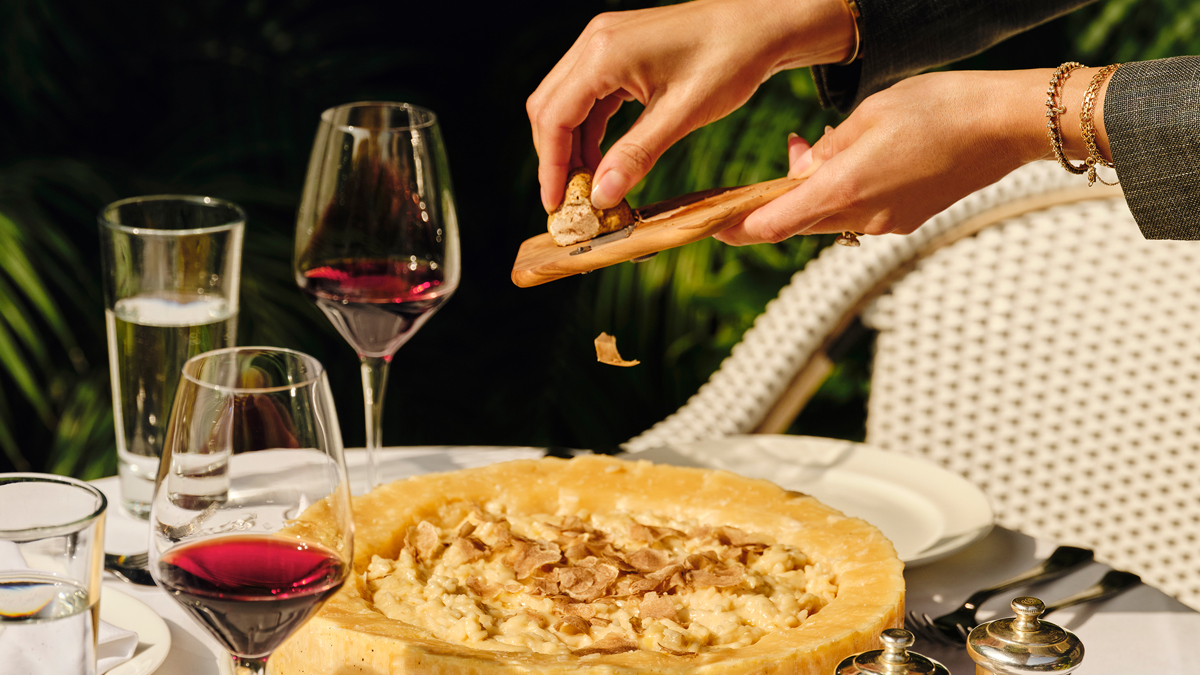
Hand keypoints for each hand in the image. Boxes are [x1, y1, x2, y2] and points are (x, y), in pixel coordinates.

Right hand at [527, 0, 855, 212]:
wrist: (763, 21)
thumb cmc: (732, 57)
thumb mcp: (684, 114)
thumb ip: (636, 155)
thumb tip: (601, 197)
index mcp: (605, 53)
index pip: (554, 117)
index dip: (551, 166)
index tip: (556, 206)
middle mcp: (596, 42)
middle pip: (549, 109)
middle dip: (556, 158)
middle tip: (570, 203)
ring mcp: (605, 43)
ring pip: (565, 103)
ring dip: (572, 147)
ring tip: (589, 188)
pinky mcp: (618, 51)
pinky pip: (588, 95)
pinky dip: (590, 130)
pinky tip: (604, 160)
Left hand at [716, 70, 1052, 244]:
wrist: (1005, 125)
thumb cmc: (938, 106)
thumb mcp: (869, 114)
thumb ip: (827, 149)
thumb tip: (801, 171)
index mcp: (845, 187)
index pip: (772, 224)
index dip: (736, 227)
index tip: (708, 224)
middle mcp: (863, 216)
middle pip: (794, 225)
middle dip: (769, 205)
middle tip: (757, 177)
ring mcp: (887, 223)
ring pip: (826, 218)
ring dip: (808, 196)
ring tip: (814, 149)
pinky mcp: (906, 220)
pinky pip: (858, 214)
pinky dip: (842, 194)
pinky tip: (851, 162)